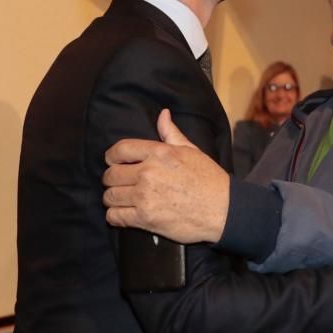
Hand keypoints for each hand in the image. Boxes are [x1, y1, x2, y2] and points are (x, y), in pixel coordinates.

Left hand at [103, 109, 228, 242]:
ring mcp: (144, 196)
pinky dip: (116, 217)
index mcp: (159, 153)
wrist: (223, 210)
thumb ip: (171, 133)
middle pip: (110, 175)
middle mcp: (148, 172)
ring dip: (114, 199)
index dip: (112, 157)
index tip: (114, 163)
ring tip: (124, 200)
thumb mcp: (192, 151)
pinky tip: (125, 214)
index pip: (119, 150)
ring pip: (109, 196)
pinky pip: (114, 217)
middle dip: (113, 180)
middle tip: (122, 185)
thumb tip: (162, 114)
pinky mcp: (145, 218)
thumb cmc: (209, 179)